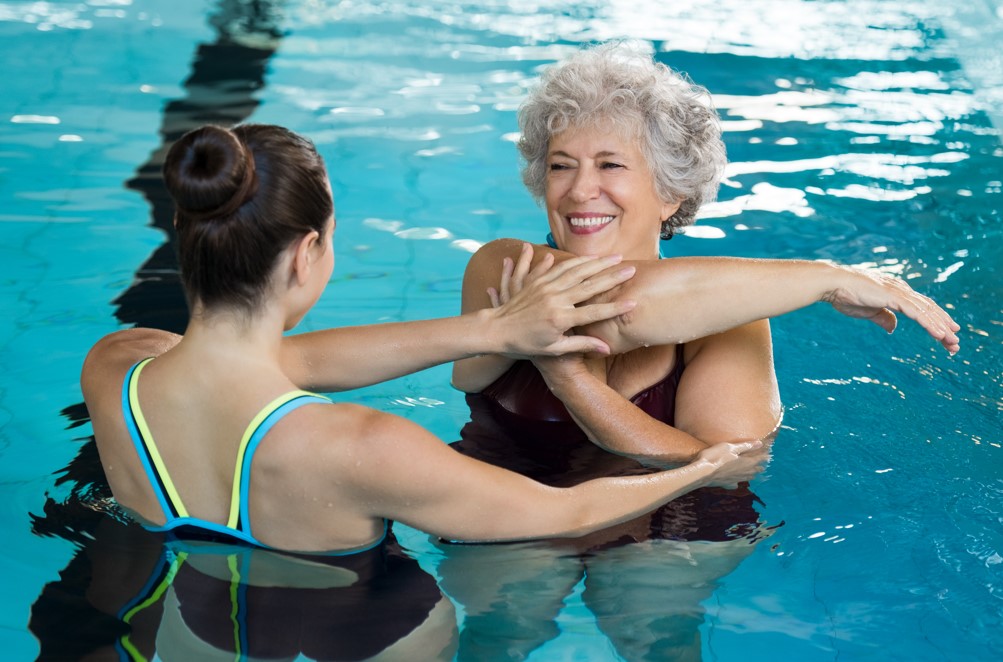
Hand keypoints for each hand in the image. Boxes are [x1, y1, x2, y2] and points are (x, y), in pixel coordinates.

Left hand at [487, 243, 636, 356]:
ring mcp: (545, 288)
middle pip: (589, 284)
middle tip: (631, 267)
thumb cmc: (526, 345)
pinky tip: (587, 256)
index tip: (634, 301)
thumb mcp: (554, 349)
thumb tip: (607, 347)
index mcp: (560, 319)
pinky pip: (557, 266)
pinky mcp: (537, 281)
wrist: (495, 330)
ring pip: (576, 271)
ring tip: (614, 257)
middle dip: (612, 275)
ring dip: (596, 263)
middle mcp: (554, 300)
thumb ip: (581, 345)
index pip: (595, 312)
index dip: (615, 307)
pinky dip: (574, 260)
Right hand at [695, 439, 768, 488]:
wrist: (702, 472)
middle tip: (763, 466)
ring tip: (754, 474)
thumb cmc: (716, 457)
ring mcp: (734, 479)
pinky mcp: (726, 484)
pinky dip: (736, 483)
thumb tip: (759, 443)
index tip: (769, 455)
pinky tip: (735, 483)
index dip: (764, 456)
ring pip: (746, 478)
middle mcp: (742, 473)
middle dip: (759, 467)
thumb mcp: (730, 447)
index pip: (758, 459)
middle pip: (754, 470)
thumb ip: (745, 446)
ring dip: (751, 475)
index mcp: (745, 463)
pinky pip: (734, 484)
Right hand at [823, 265, 960, 353]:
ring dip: (941, 327)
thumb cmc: (845, 295)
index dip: (934, 321)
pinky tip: (940, 334)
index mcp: (896, 292)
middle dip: (944, 326)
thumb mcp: (868, 311)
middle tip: (955, 344)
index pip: (921, 307)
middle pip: (929, 309)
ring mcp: (899, 292)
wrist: (832, 284)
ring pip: (927, 311)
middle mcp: (902, 289)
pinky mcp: (894, 297)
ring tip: (953, 342)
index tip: (944, 336)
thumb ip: (883, 318)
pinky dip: (930, 324)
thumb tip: (893, 328)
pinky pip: (917, 313)